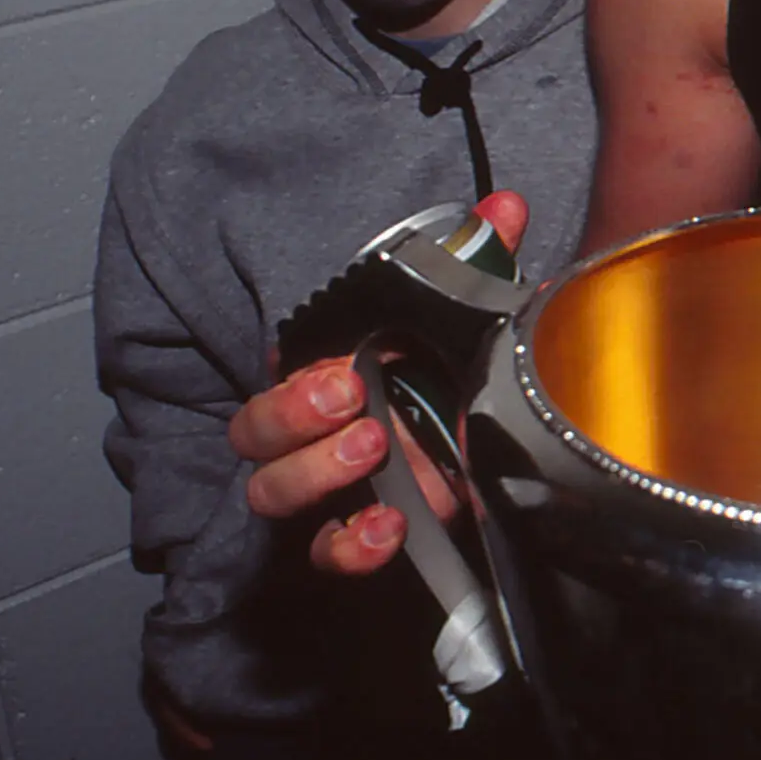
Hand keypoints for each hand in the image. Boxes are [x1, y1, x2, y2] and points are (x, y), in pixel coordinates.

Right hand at [228, 190, 528, 574]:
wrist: (484, 437)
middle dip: (292, 417)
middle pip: (255, 435)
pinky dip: (348, 546)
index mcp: (325, 372)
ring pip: (273, 493)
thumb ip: (480, 259)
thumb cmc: (451, 368)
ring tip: (373, 449)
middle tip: (353, 398)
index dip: (296, 379)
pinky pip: (323, 552)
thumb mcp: (466, 313)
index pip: (279, 374)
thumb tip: (506, 207)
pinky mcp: (356, 532)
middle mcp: (313, 431)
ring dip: (314, 474)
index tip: (343, 365)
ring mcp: (329, 485)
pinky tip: (388, 528)